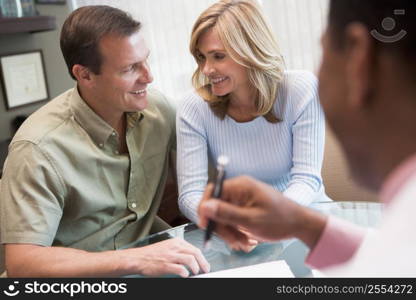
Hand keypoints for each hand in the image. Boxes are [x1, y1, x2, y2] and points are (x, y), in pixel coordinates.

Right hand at [124, 238, 209, 276]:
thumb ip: (180, 250)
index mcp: (176, 242)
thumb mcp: (168, 247)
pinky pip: (180, 269)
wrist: (138, 258)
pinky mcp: (165, 265)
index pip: (195, 248)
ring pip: (190, 259)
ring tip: (195, 273)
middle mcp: (174, 247)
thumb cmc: (152, 254)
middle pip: (195, 253)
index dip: (202, 258)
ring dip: (195, 267)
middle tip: (205, 270)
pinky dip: (185, 273)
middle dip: (203, 263)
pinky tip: (185, 275)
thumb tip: (193, 258)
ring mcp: (170, 256)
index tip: (204, 264)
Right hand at [198, 176, 326, 248]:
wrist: (299, 224)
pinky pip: (231, 219)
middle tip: (232, 241)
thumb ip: (226, 213)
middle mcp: (240, 189)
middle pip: (216, 206)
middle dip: (222, 226)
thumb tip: (205, 206)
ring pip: (223, 216)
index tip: (205, 224)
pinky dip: (235, 231)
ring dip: (230, 232)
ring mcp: (242, 199)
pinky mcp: (244, 207)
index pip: (213, 191)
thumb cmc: (280, 219)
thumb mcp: (251, 220)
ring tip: (243, 242)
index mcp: (241, 186)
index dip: (205, 208)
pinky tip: (245, 239)